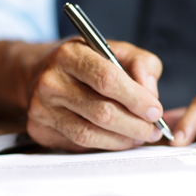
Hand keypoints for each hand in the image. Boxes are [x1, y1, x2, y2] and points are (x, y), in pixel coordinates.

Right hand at [26, 39, 163, 151]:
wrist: (40, 72)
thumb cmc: (85, 62)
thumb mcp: (115, 50)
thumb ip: (141, 64)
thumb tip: (151, 95)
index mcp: (70, 55)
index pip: (107, 79)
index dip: (136, 98)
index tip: (155, 111)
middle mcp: (51, 82)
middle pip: (101, 112)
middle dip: (135, 125)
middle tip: (153, 130)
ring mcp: (42, 108)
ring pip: (90, 134)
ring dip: (122, 140)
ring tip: (140, 136)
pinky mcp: (40, 130)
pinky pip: (79, 145)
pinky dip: (105, 145)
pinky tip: (118, 139)